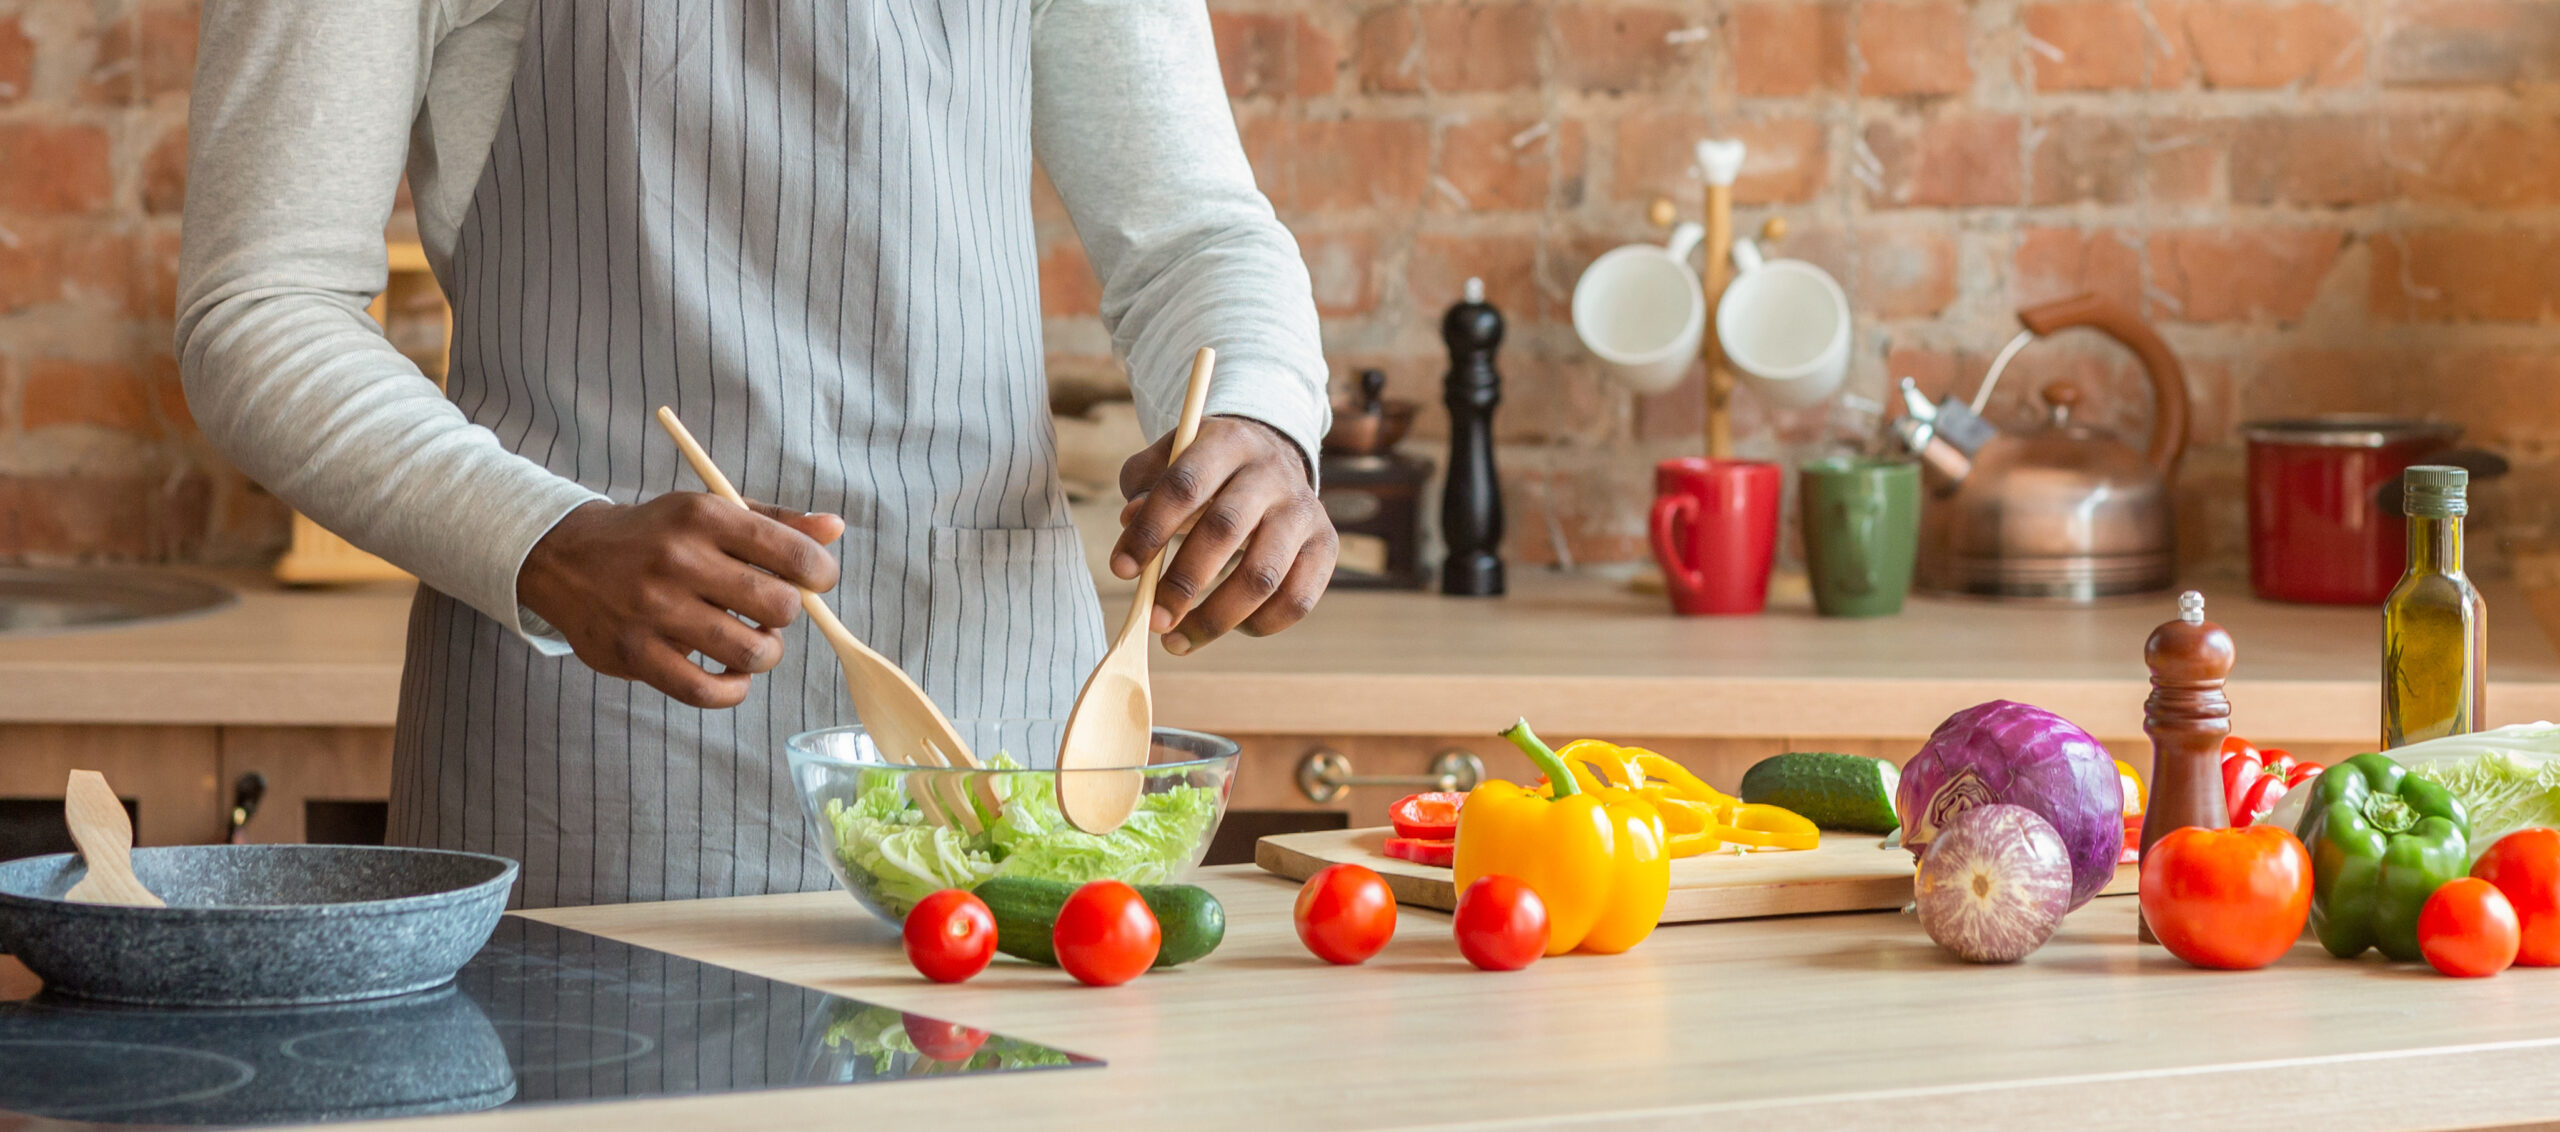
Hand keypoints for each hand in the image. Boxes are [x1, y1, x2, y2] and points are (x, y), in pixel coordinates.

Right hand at [518, 495, 845, 707]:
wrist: (567, 557)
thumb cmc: (657, 536)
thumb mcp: (710, 514)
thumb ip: (775, 523)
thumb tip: (835, 528)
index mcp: (704, 517)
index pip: (792, 552)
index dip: (820, 573)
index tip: (816, 580)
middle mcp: (679, 560)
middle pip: (779, 606)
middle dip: (788, 613)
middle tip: (771, 611)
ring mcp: (654, 609)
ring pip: (750, 651)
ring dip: (765, 653)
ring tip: (753, 642)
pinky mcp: (634, 653)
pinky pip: (706, 690)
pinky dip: (732, 689)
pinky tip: (731, 674)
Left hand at [1114, 415, 1335, 654]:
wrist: (1273, 459)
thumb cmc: (1206, 471)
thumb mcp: (1169, 462)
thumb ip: (1144, 487)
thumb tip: (1130, 521)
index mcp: (1228, 442)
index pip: (1185, 486)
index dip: (1150, 531)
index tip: (1121, 570)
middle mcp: (1272, 472)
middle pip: (1226, 531)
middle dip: (1183, 583)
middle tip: (1154, 620)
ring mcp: (1304, 510)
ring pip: (1263, 576)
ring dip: (1215, 618)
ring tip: (1178, 641)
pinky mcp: (1326, 544)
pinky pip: (1296, 600)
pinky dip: (1259, 624)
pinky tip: (1230, 627)